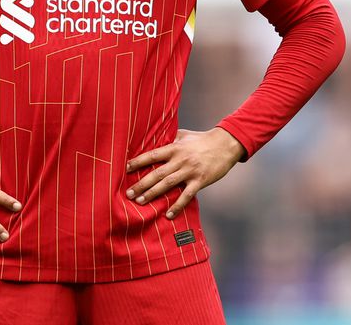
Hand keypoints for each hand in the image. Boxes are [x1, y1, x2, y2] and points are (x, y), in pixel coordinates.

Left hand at [124, 128, 245, 218]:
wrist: (225, 144)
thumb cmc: (202, 139)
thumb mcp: (184, 135)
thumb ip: (170, 139)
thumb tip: (155, 139)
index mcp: (174, 148)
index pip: (152, 155)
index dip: (138, 162)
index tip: (126, 169)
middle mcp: (180, 160)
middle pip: (157, 173)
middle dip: (141, 184)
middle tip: (128, 193)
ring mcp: (190, 171)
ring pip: (168, 184)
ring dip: (153, 194)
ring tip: (140, 202)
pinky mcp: (200, 181)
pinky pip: (186, 195)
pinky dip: (177, 205)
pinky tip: (168, 214)